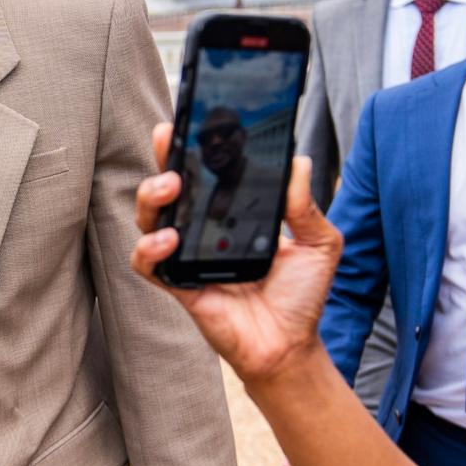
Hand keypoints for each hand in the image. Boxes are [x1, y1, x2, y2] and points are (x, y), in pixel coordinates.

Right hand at [131, 121, 343, 382]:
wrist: (291, 345)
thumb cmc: (302, 296)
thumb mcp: (318, 244)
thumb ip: (305, 205)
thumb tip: (299, 161)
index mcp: (232, 213)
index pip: (207, 172)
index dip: (194, 146)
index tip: (193, 120)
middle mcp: (203, 229)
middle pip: (170, 185)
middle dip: (163, 157)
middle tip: (169, 138)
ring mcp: (186, 256)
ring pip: (148, 217)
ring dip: (152, 196)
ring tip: (171, 187)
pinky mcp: (177, 284)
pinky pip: (147, 262)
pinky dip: (149, 248)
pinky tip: (168, 241)